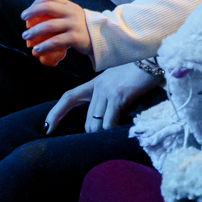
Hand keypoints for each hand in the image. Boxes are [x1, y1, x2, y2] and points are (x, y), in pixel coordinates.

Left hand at [22, 0, 90, 57]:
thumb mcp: (74, 17)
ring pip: (49, 25)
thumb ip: (60, 16)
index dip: (37, 1)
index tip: (28, 10)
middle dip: (32, 11)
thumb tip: (36, 21)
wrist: (101, 39)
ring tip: (26, 36)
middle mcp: (72, 12)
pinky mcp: (75, 37)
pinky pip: (56, 41)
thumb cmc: (82, 29)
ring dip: (34, 31)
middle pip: (48, 7)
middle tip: (23, 19)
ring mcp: (74, 24)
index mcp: (70, 5)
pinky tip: (37, 49)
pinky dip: (44, 45)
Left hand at [45, 64, 161, 132]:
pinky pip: (109, 122)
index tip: (47, 127)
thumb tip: (110, 113)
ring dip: (101, 134)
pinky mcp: (118, 96)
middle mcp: (99, 86)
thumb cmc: (142, 71)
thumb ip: (112, 94)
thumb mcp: (121, 80)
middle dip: (90, 133)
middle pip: (87, 117)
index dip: (56, 112)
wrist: (154, 59)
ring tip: (108, 141)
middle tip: (95, 143)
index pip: (69, 97)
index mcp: (97, 82)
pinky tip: (118, 135)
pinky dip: (111, 131)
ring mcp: (107, 91)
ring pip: (96, 122)